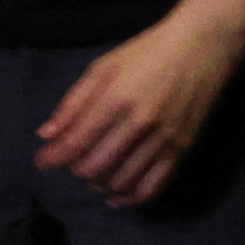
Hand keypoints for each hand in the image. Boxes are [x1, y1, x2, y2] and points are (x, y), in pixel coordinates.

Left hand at [34, 0, 244, 207]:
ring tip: (93, 173)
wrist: (202, 46)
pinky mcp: (181, 150)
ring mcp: (163, 140)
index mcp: (115, 99)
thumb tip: (46, 135)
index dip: (52, 158)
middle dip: (75, 170)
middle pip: (94, 168)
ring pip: (120, 181)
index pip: (75, 144)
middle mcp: (139, 124)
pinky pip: (152, 187)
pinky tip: (116, 196)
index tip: (42, 161)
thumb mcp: (104, 67)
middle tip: (72, 161)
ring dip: (99, 184)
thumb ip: (74, 102)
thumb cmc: (147, 52)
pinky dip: (129, 198)